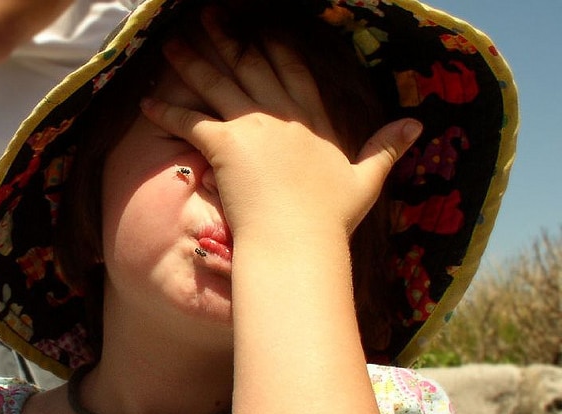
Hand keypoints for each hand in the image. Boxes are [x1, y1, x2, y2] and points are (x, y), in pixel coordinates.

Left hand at [140, 10, 421, 242]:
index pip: (293, 73)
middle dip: (228, 40)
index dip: (276, 50)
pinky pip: (189, 119)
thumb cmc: (331, 217)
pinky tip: (146, 100)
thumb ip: (387, 148)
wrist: (298, 241)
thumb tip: (418, 124)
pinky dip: (166, 110)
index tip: (262, 33)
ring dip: (192, 62)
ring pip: (217, 83)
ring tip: (172, 43)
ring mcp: (251, 127)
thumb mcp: (366, 180)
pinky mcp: (223, 145)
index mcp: (311, 121)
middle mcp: (280, 115)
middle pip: (250, 67)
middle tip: (208, 18)